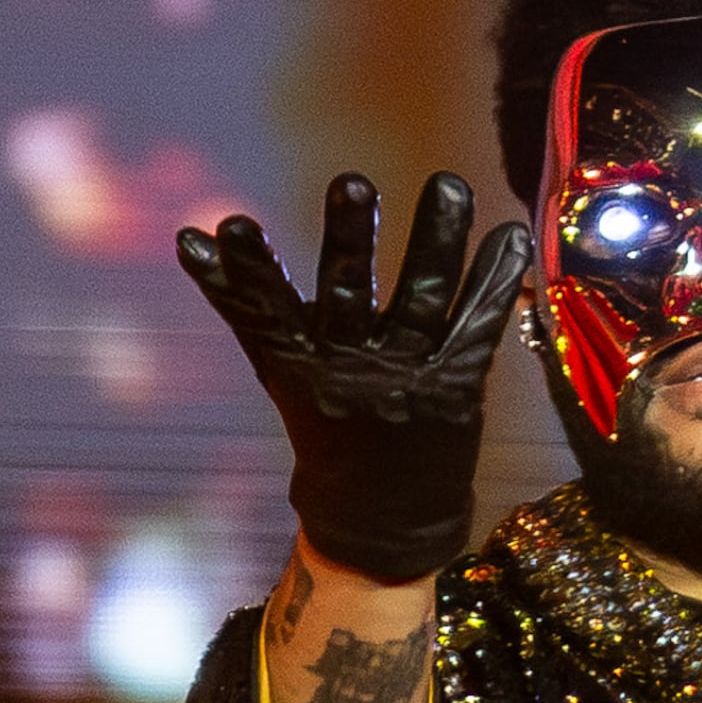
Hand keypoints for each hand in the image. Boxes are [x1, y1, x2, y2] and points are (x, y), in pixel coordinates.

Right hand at [177, 170, 531, 582]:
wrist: (382, 519)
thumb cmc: (326, 425)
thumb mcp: (278, 370)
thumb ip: (243, 303)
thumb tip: (190, 235)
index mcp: (299, 365)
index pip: (266, 312)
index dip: (248, 273)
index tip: (233, 226)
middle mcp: (351, 369)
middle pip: (348, 298)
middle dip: (349, 242)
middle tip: (352, 183)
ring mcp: (408, 376)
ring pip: (424, 299)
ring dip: (437, 240)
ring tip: (449, 183)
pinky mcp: (457, 385)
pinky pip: (479, 325)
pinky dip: (496, 281)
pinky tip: (511, 233)